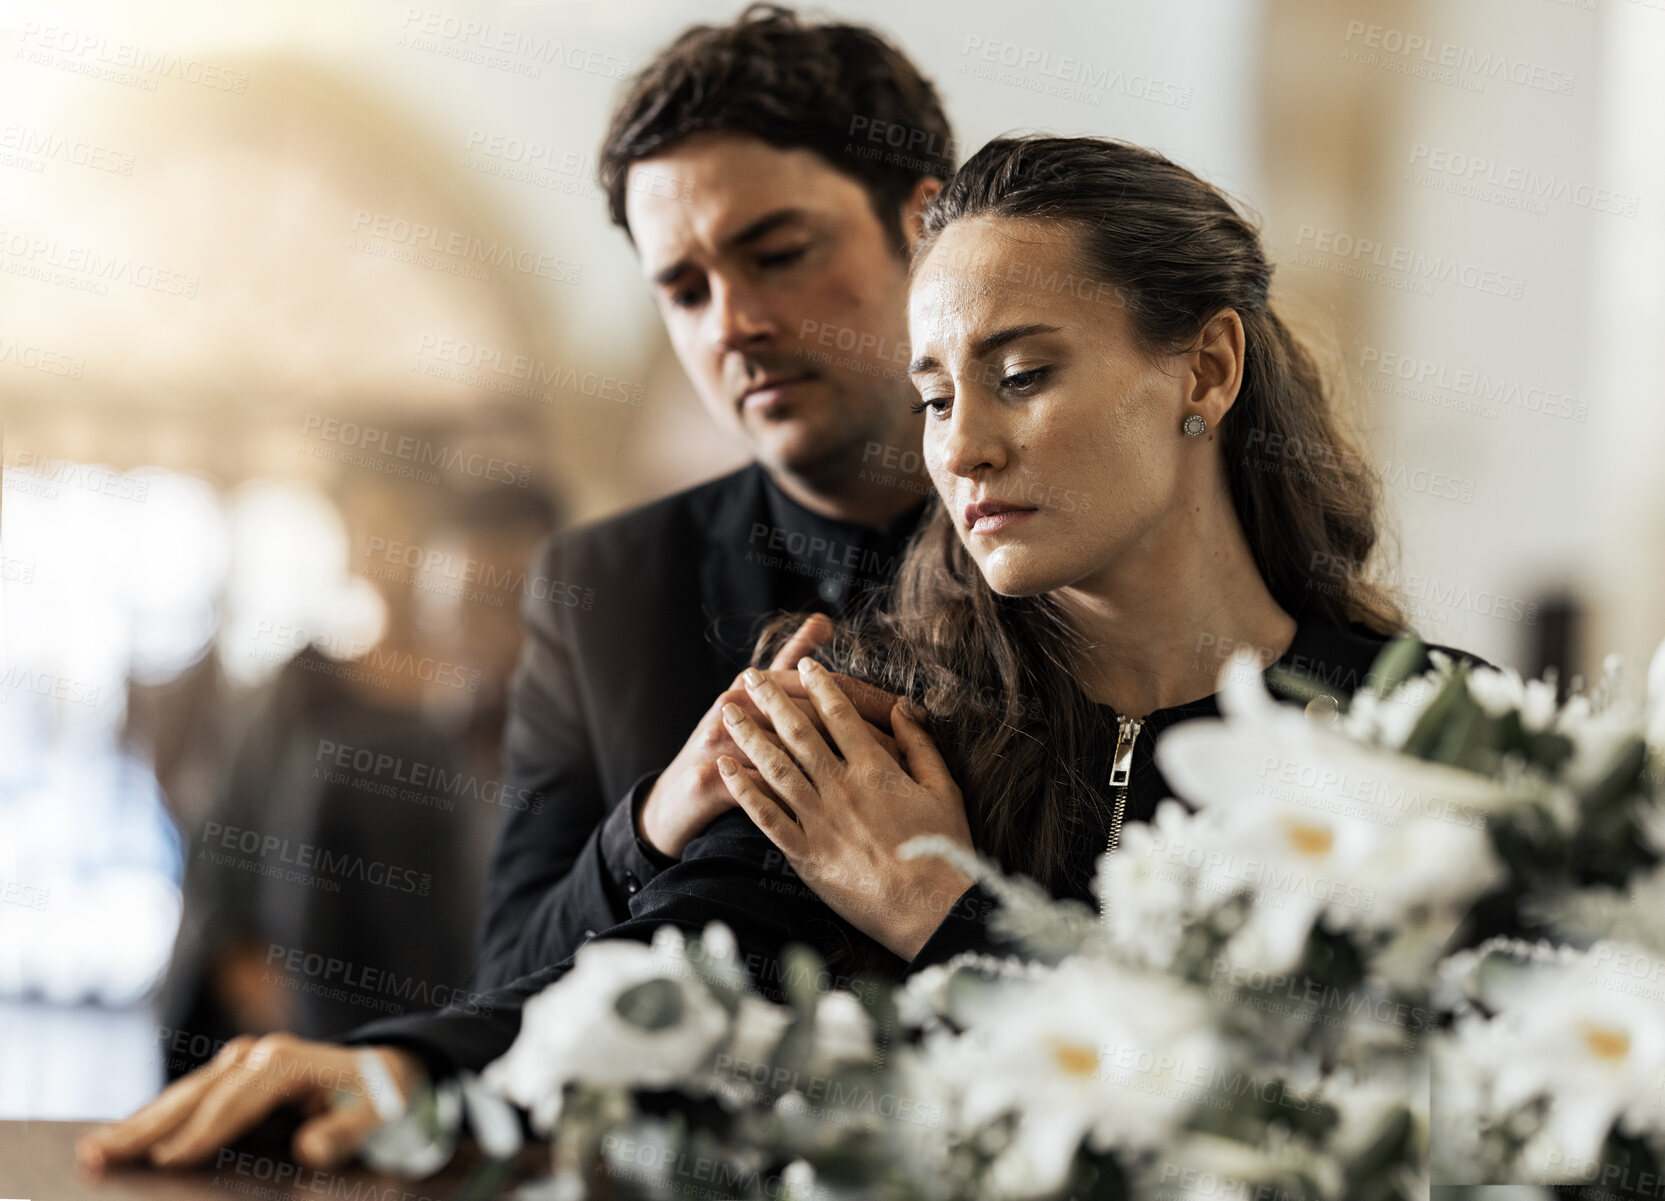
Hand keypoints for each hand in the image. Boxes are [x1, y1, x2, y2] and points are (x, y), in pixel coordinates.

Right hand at [75, 1035, 424, 1173]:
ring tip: (96, 1148)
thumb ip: (344, 1136)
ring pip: (184, 1094)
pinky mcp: (234, 1074)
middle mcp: (258, 1055)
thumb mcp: (374, 1117)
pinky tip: (126, 1136)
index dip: (201, 1135)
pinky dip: (158, 1117)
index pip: (234, 1104)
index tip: (165, 1163)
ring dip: (140, 1121)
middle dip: (148, 1126)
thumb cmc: (379, 1098)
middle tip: (99, 1154)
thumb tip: (308, 1149)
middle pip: (196, 1094)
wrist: (387, 1071)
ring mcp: (243, 1061)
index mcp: (287, 1062)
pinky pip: (190, 1098)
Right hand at [638, 615, 901, 858]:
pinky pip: (759, 790)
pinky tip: (831, 807)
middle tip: (902, 750)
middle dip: (858, 732)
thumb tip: (823, 619)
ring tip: (877, 778)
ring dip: (835, 766)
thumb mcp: (752, 694)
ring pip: (786, 749)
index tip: (905, 710)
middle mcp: (734, 706)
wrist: (674, 801)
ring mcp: (719, 743)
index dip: (864, 699)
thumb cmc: (723, 741)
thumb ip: (789, 657)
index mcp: (753, 685)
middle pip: (807, 713)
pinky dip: (797, 798)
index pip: (817, 684)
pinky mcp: (710, 782)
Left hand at [717, 657, 974, 960]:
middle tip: (749, 676)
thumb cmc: (944, 849)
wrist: (930, 909)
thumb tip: (904, 707)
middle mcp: (842, 787)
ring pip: (775, 767)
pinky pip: (766, 817)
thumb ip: (920, 744)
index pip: (840, 714)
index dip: (819, 686)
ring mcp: (820, 820)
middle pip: (798, 733)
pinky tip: (726, 769)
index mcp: (876, 769)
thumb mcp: (945, 788)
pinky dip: (743, 790)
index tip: (804, 665)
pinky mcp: (806, 854)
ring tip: (728, 711)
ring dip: (748, 735)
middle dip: (771, 700)